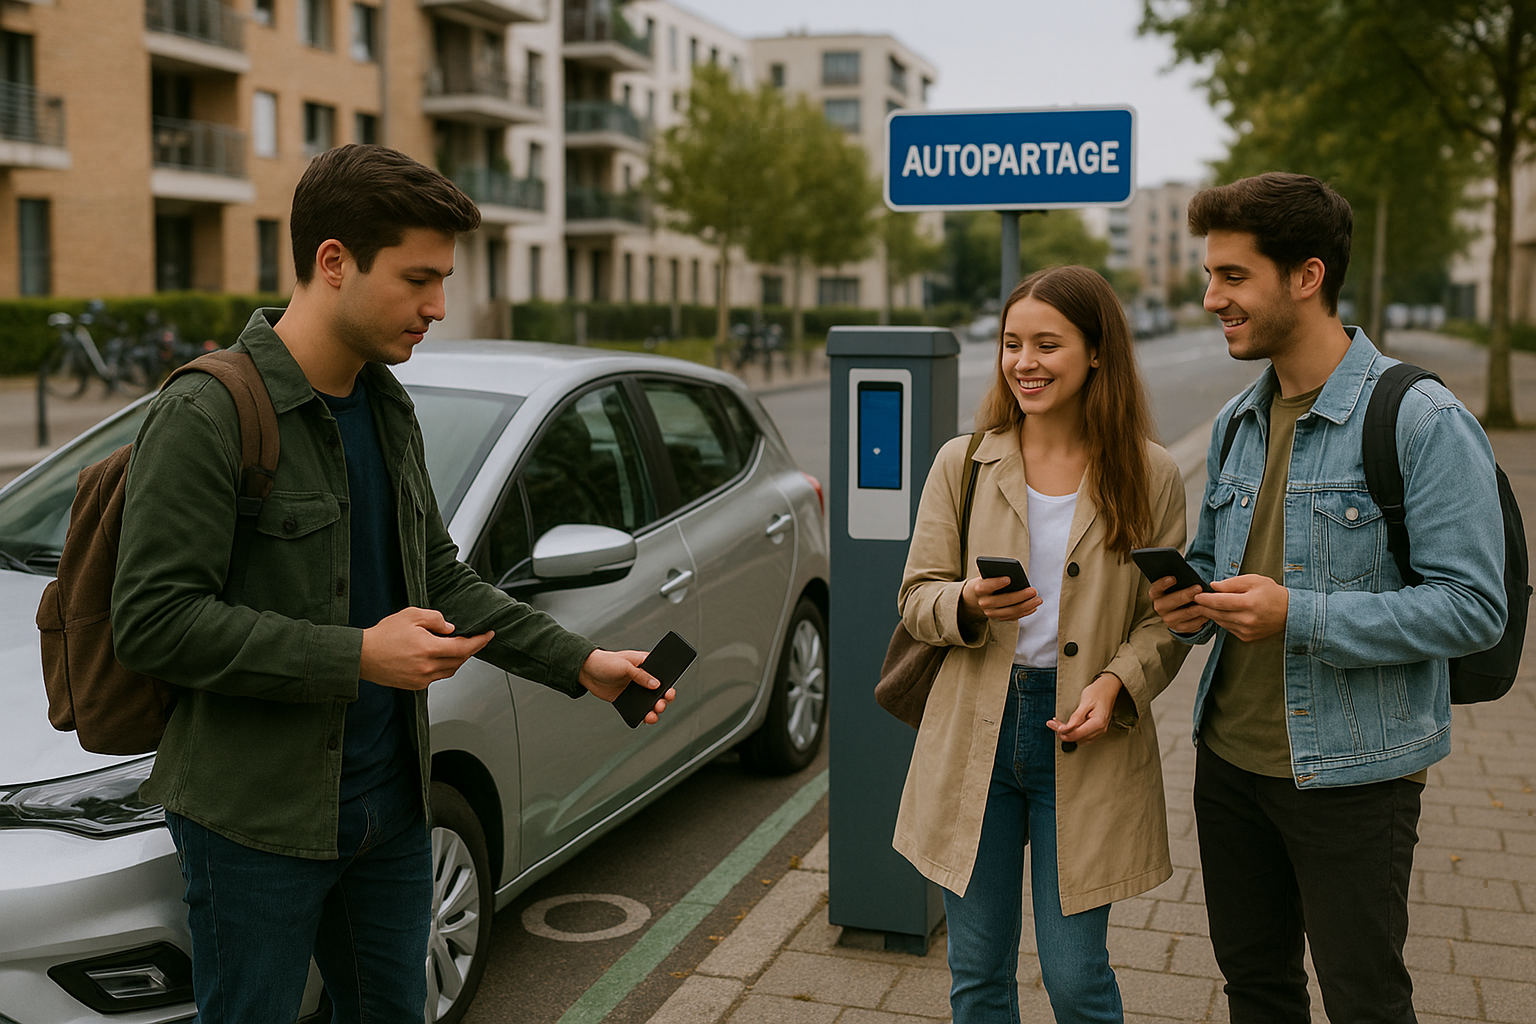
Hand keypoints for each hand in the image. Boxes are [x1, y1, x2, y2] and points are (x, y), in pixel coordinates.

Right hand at [360, 607, 493, 690]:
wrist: (362, 656)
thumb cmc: (383, 635)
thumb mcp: (411, 615)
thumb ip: (435, 619)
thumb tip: (450, 628)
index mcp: (429, 649)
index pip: (464, 647)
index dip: (480, 641)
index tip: (489, 635)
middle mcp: (428, 667)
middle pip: (460, 660)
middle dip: (471, 649)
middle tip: (476, 638)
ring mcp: (422, 679)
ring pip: (450, 670)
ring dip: (458, 659)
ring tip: (456, 646)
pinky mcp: (415, 685)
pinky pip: (437, 677)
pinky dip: (444, 667)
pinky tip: (439, 657)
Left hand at [580, 649, 675, 724]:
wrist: (587, 672)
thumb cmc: (605, 662)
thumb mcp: (625, 666)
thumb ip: (641, 675)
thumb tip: (656, 685)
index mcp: (644, 664)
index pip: (662, 674)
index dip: (668, 683)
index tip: (669, 692)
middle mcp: (642, 678)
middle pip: (658, 691)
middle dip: (662, 700)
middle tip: (660, 705)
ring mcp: (635, 689)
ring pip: (649, 702)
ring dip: (653, 710)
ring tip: (652, 715)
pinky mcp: (627, 699)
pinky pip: (638, 709)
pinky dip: (642, 715)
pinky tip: (644, 718)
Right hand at [960, 575, 1042, 622]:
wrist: (977, 596)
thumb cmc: (988, 581)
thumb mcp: (989, 576)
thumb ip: (999, 575)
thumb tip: (1017, 577)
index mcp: (979, 588)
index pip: (986, 586)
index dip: (996, 583)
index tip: (1008, 578)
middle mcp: (983, 602)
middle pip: (1002, 601)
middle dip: (1019, 596)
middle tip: (1033, 591)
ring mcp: (991, 612)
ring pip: (1010, 611)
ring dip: (1026, 606)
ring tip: (1038, 599)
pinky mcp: (998, 618)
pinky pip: (1013, 617)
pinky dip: (1024, 612)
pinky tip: (1034, 607)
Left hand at [1048, 673, 1122, 743]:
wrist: (1108, 688)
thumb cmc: (1098, 692)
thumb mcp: (1085, 702)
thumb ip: (1076, 717)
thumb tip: (1065, 728)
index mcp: (1098, 723)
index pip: (1077, 734)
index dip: (1063, 731)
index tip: (1053, 725)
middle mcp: (1100, 729)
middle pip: (1077, 737)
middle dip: (1064, 732)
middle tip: (1053, 723)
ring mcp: (1099, 731)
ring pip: (1079, 738)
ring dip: (1068, 733)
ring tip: (1059, 724)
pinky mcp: (1097, 729)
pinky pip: (1083, 735)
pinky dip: (1074, 732)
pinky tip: (1068, 725)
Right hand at [1150, 576, 1208, 632]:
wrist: (1181, 611)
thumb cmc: (1180, 593)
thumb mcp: (1177, 586)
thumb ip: (1180, 581)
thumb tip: (1190, 577)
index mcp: (1156, 594)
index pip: (1156, 588)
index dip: (1163, 583)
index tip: (1173, 578)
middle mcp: (1160, 607)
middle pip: (1172, 601)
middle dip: (1186, 594)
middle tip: (1199, 588)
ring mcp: (1168, 619)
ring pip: (1186, 612)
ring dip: (1199, 606)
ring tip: (1209, 600)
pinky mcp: (1179, 628)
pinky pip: (1193, 623)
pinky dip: (1202, 617)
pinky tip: (1209, 611)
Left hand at [1194, 574, 1288, 642]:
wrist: (1290, 613)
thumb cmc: (1273, 594)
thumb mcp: (1254, 580)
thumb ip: (1231, 583)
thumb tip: (1213, 586)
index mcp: (1249, 603)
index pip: (1219, 602)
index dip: (1204, 599)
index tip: (1196, 595)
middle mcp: (1248, 620)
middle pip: (1217, 614)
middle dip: (1204, 607)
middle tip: (1196, 601)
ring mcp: (1247, 631)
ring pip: (1221, 622)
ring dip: (1213, 614)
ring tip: (1209, 605)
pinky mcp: (1247, 638)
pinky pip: (1228, 628)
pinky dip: (1223, 620)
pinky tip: (1225, 613)